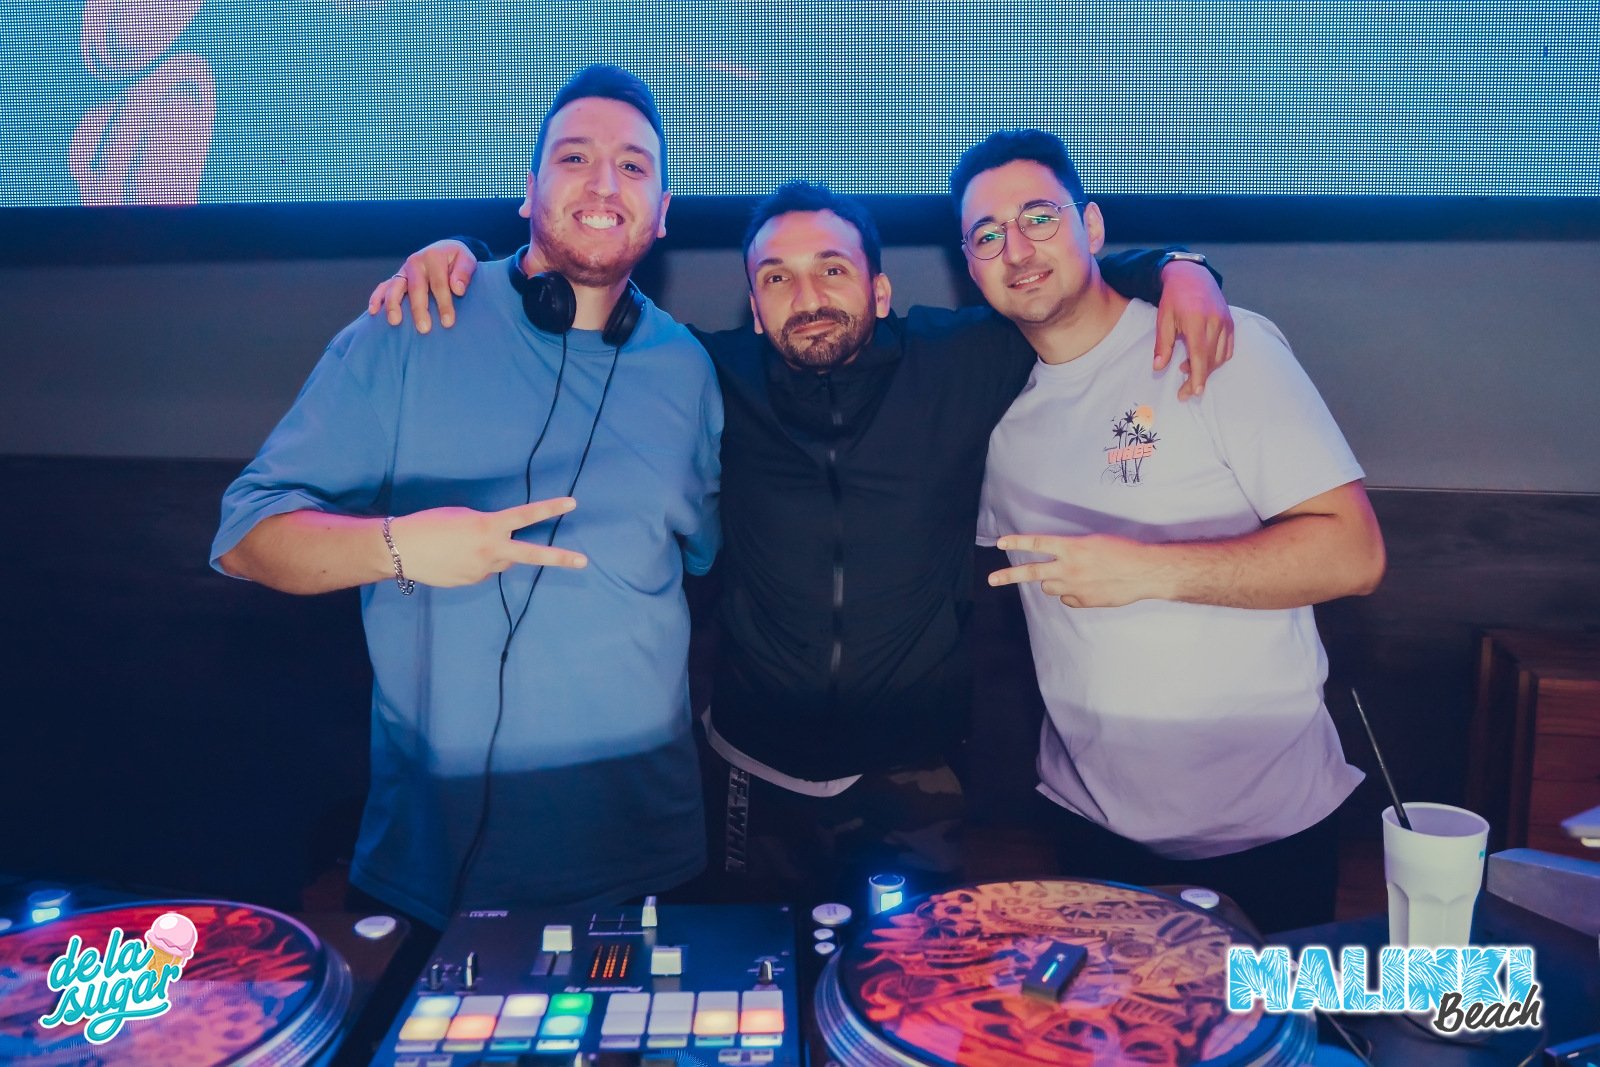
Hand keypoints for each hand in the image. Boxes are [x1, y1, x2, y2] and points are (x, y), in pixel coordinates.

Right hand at [366, 239, 478, 333]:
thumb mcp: (466, 260)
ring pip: (395, 287)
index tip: (448, 322)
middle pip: (416, 288)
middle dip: (419, 309)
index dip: (444, 303)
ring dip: (393, 304)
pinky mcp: (397, 277)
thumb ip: (463, 272)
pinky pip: (384, 286)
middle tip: (424, 329)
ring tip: (395, 321)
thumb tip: (458, 289)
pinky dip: (377, 298)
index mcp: (433, 256)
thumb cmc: (457, 260)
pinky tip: (373, 311)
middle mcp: (415, 262)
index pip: (439, 283)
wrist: (444, 250)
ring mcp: (404, 270)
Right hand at [387, 498, 585, 587]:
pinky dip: (475, 563)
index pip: (525, 515)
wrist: (400, 550)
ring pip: (502, 561)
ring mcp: (483, 570)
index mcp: (488, 526)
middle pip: (532, 554)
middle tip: (584, 561)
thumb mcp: (464, 517)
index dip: (550, 508)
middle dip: (559, 558)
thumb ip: (489, 528)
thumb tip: (502, 544)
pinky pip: (483, 570)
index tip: (572, 503)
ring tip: (461, 545)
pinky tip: (453, 558)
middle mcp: (491, 550)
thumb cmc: (430, 524)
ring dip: (494, 553)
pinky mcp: (472, 582)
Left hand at [989, 533, 1155, 607]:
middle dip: (1008, 575)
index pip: (1037, 543)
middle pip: (1032, 572)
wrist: (1144, 572)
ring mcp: (1075, 587)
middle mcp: (1069, 567)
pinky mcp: (1084, 601)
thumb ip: (1072, 551)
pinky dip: (1071, 595)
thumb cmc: (1123, 551)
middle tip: (991, 579)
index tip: (1000, 543)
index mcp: (1072, 547)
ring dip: (1051, 582)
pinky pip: (1067, 599)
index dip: (1017, 543)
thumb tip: (1060, 561)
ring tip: (1068, 576)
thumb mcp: (1095, 542)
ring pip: (1049, 588)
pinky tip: (1087, 587)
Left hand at [1153, 260, 1233, 399]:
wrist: (1192, 276)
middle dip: (1199, 378)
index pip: (1200, 355)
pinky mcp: (1231, 323)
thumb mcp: (1163, 319)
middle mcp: (1215, 322)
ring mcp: (1225, 322)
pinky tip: (1202, 359)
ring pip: (1220, 356)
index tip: (1194, 392)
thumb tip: (1158, 367)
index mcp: (1196, 321)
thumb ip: (1162, 344)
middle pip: (1211, 359)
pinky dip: (1217, 359)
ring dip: (1206, 368)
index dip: (1198, 375)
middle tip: (1184, 391)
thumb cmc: (1174, 298)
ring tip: (1187, 368)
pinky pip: (1228, 348)